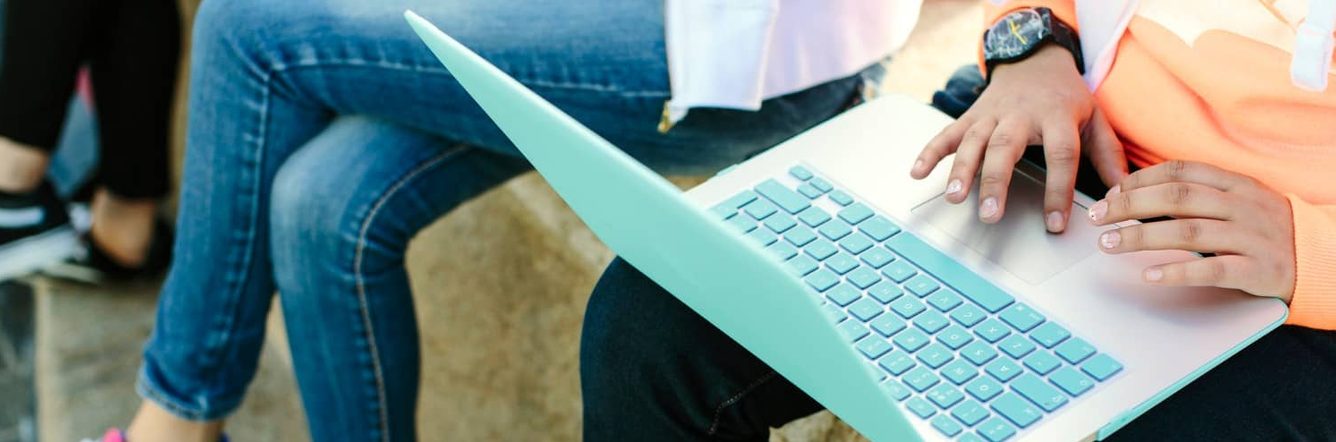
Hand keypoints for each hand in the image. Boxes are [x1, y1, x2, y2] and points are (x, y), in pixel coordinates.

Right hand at [910, 45, 1127, 232]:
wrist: (1035, 59)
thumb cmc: (1065, 96)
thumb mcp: (1095, 119)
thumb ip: (1108, 156)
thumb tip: (1124, 193)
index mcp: (1056, 117)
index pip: (1060, 157)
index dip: (1058, 192)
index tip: (1054, 225)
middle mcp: (1020, 116)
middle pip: (1006, 149)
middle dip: (996, 183)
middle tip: (990, 215)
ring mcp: (991, 115)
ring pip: (973, 142)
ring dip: (960, 170)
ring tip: (952, 197)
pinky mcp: (970, 116)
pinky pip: (947, 134)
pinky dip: (930, 152)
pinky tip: (917, 172)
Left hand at [1088, 161, 1295, 301]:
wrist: (1322, 257)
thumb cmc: (1266, 229)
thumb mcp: (1239, 200)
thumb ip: (1199, 194)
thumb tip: (1137, 193)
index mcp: (1235, 184)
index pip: (1180, 172)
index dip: (1140, 181)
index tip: (1111, 193)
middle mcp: (1243, 206)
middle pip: (1177, 198)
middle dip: (1129, 206)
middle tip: (1097, 218)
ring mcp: (1252, 237)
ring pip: (1189, 231)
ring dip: (1142, 237)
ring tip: (1109, 244)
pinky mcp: (1259, 269)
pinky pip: (1213, 269)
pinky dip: (1178, 272)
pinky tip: (1149, 275)